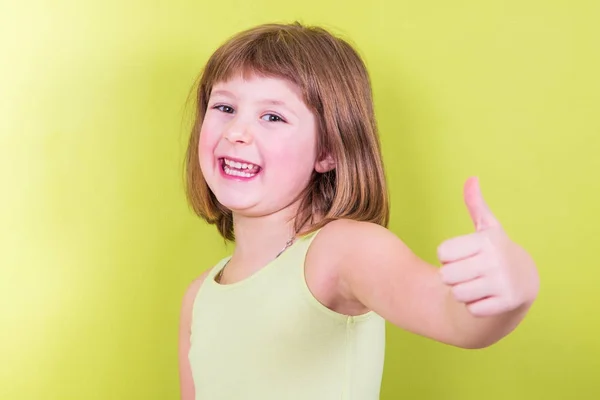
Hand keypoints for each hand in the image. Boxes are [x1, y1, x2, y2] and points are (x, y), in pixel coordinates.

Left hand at [437, 177, 538, 316]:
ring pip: (457, 294)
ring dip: (463, 293)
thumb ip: (475, 205)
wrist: (525, 280)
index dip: (449, 257)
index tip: (465, 256)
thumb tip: (471, 178)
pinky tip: (488, 298)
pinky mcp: (507, 303)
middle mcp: (495, 260)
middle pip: (446, 276)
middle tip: (470, 273)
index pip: (442, 253)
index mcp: (486, 240)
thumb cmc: (495, 251)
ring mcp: (503, 282)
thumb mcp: (487, 228)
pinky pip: (472, 310)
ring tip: (478, 284)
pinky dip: (476, 307)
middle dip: (453, 277)